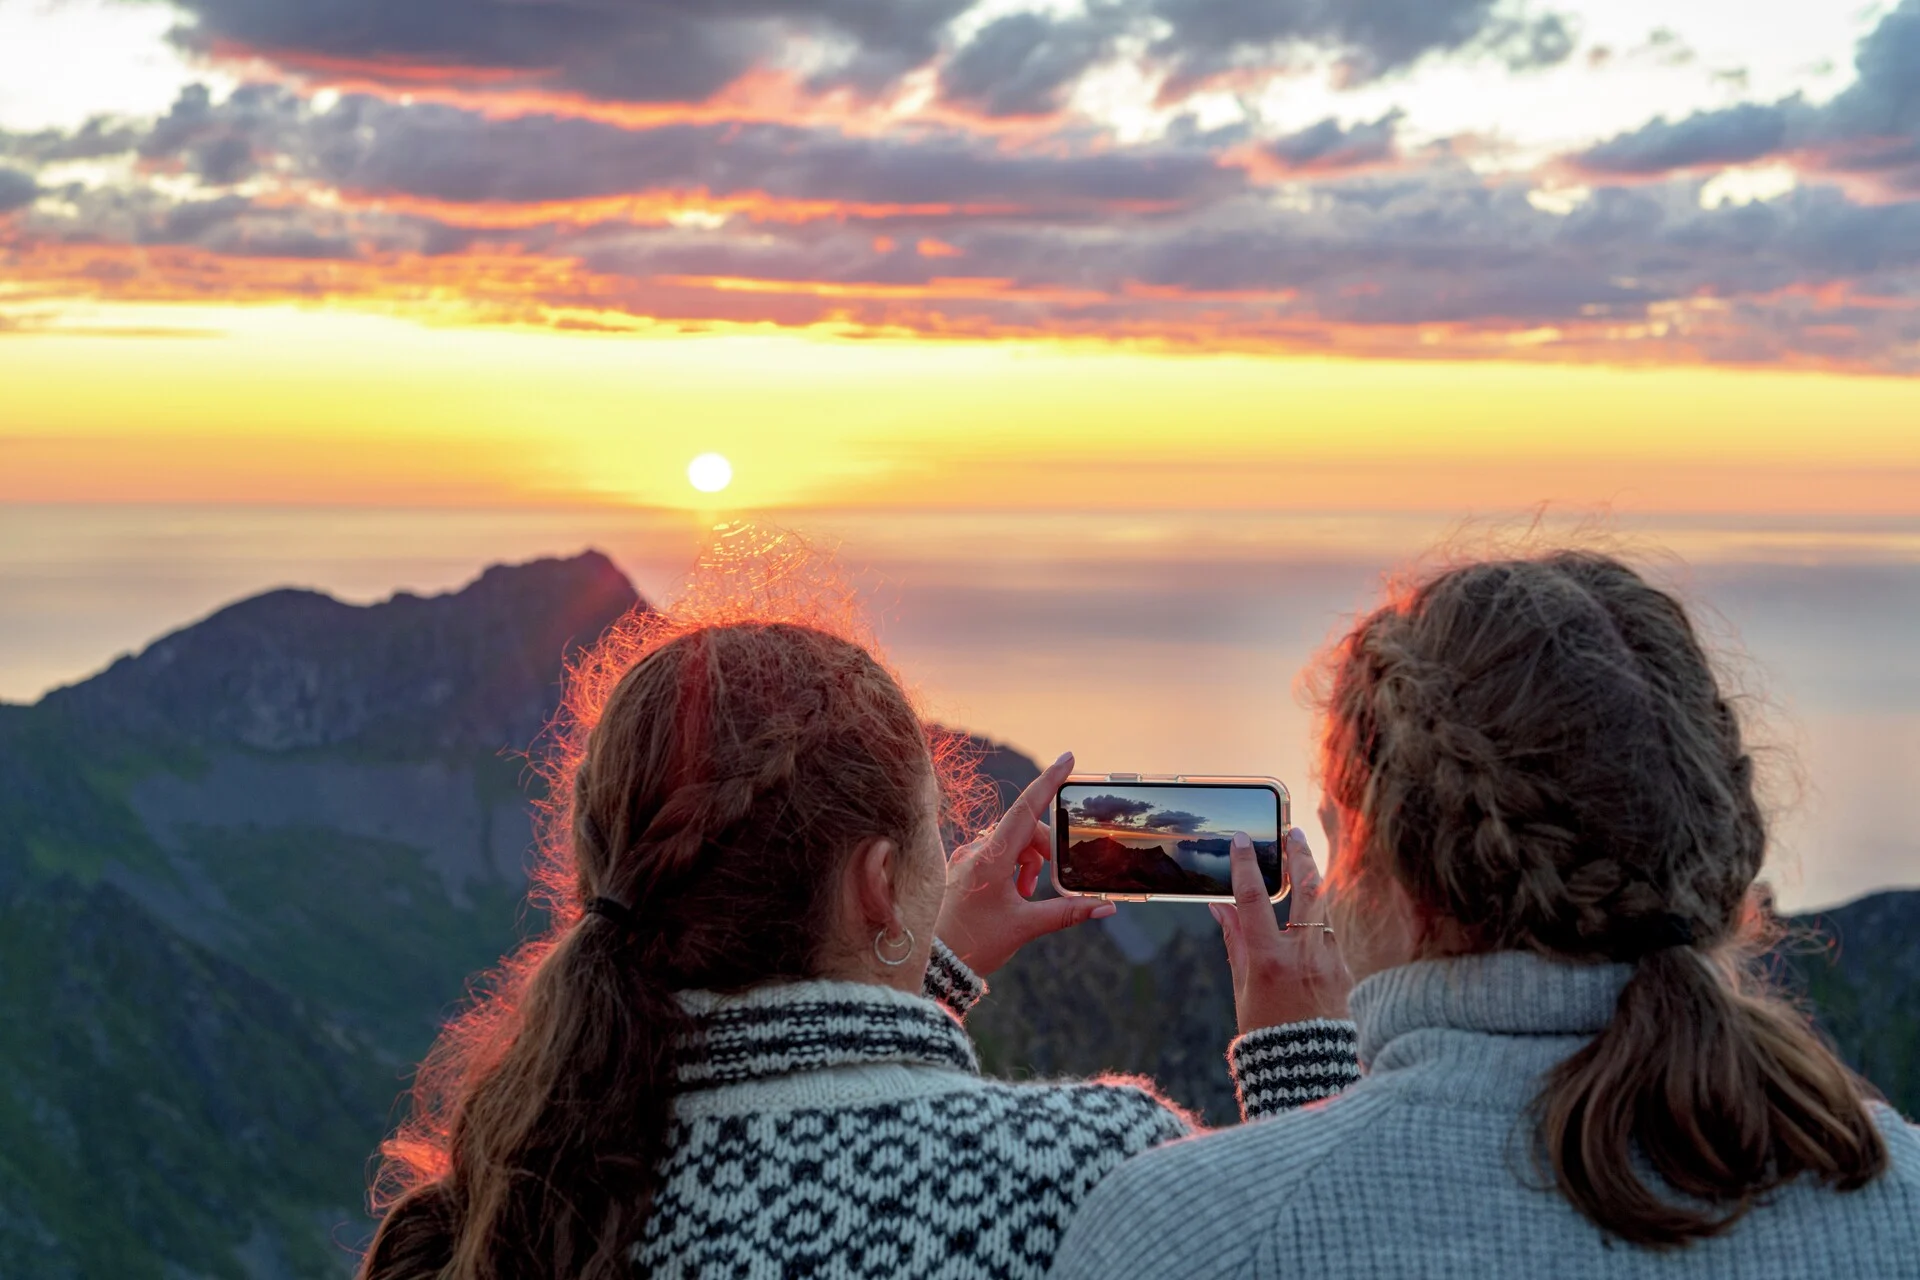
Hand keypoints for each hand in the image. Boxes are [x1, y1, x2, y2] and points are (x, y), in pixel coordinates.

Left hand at [935, 750, 1116, 976]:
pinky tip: (1015, 893)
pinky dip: (1013, 866)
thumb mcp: (1025, 926)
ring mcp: (967, 857)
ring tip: (1027, 894)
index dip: (1049, 781)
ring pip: (1011, 842)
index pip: (1026, 809)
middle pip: (1025, 830)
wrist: (933, 963)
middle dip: (1046, 850)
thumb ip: (1066, 912)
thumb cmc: (974, 944)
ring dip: (1030, 861)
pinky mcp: (962, 868)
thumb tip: (1105, 906)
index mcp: (991, 858)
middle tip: (1053, 884)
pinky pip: (995, 854)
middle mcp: (976, 850)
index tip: (1068, 759)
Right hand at [1209, 827, 1352, 1033]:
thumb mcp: (1243, 989)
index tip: (1241, 841)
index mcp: (1271, 961)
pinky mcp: (1348, 971)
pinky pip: (1330, 937)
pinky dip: (1318, 926)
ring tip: (1301, 867)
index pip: (1253, 899)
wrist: (1310, 1071)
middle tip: (1292, 832)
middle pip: (1308, 889)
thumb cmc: (1268, 1033)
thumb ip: (1236, 942)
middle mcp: (1305, 956)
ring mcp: (1332, 962)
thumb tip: (1221, 906)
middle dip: (1300, 855)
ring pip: (1324, 910)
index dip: (1245, 865)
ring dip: (1312, 888)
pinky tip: (1309, 925)